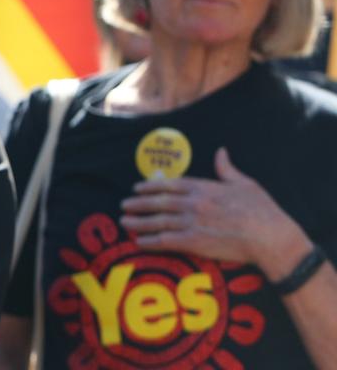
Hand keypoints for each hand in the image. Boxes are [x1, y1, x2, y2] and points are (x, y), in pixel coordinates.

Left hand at [120, 147, 309, 277]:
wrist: (270, 236)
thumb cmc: (262, 210)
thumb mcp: (245, 183)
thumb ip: (227, 169)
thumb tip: (221, 151)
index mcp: (204, 188)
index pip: (170, 185)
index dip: (151, 186)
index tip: (138, 187)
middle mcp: (194, 203)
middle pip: (159, 202)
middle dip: (139, 203)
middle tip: (124, 204)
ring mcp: (192, 222)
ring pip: (158, 221)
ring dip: (139, 222)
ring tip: (124, 221)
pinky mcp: (195, 242)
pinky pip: (166, 241)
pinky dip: (150, 241)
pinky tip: (139, 242)